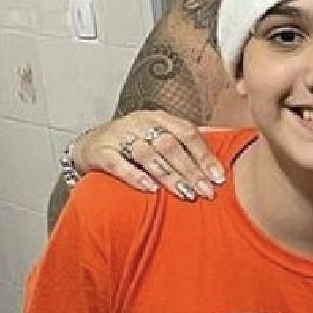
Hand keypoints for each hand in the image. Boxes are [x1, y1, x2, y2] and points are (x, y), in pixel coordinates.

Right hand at [71, 111, 224, 200]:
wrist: (87, 145)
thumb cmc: (132, 142)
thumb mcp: (158, 135)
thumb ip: (184, 141)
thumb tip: (225, 141)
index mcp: (160, 118)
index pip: (188, 134)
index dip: (205, 155)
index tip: (219, 177)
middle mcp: (141, 123)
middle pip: (171, 146)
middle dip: (191, 171)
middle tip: (206, 192)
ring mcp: (119, 136)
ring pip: (148, 154)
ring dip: (169, 175)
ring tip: (185, 194)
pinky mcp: (100, 152)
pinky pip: (119, 164)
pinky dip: (136, 176)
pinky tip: (150, 189)